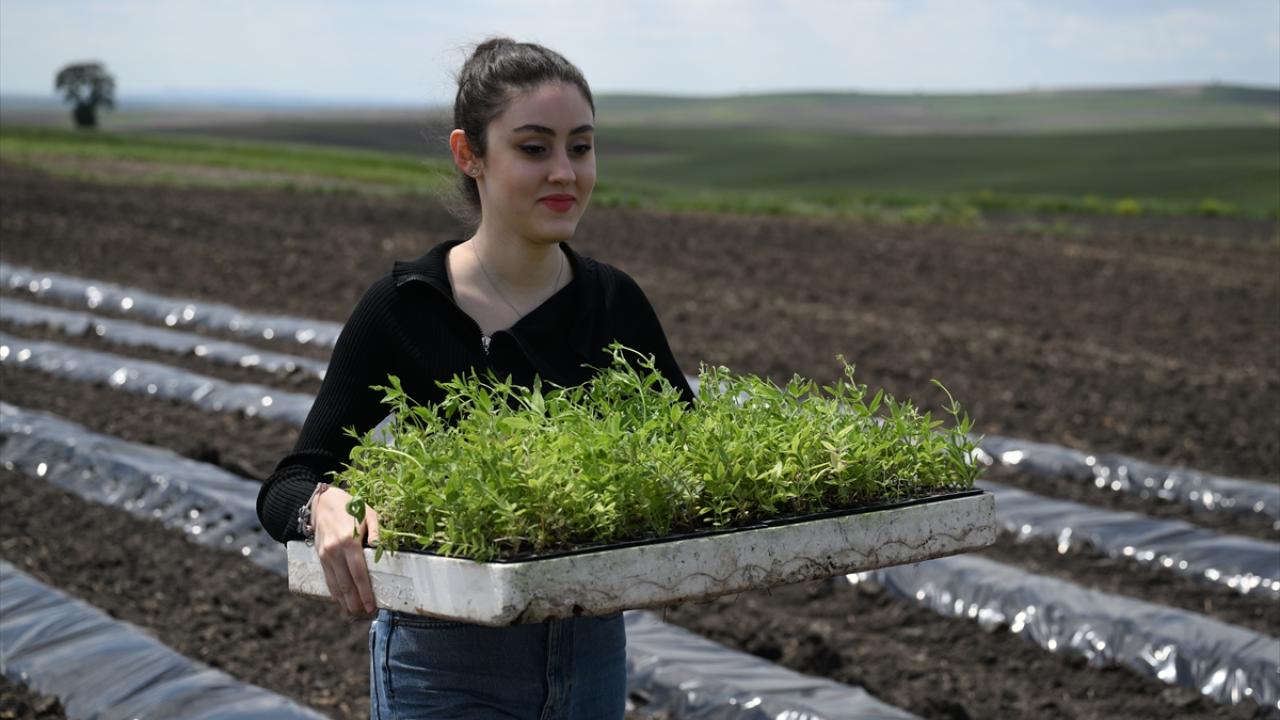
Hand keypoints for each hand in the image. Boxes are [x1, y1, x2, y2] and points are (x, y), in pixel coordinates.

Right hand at [313, 486, 380, 616]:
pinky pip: (328, 579)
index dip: (365, 592)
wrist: (322, 502)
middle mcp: (335, 551)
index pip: (358, 573)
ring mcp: (325, 556)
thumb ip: (376, 532)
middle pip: (346, 584)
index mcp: (349, 541)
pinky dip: (335, 592)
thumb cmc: (351, 507)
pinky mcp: (320, 557)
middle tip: (366, 614)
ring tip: (355, 613)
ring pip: (335, 585)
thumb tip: (381, 549)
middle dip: (355, 602)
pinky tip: (342, 601)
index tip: (372, 606)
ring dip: (345, 601)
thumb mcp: (369, 514)